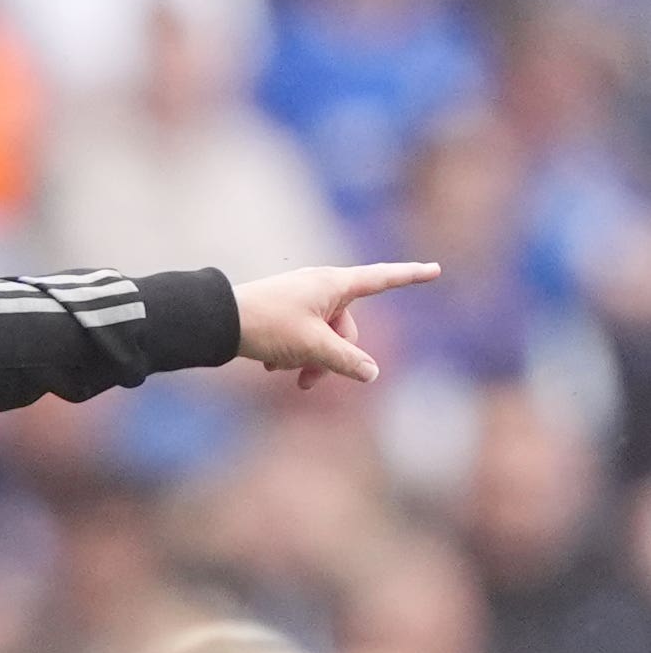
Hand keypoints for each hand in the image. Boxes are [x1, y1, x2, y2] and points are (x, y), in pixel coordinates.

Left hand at [230, 262, 439, 388]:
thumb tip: (371, 373)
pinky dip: (292, 352)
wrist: (217, 321)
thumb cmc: (267, 325)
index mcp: (334, 284)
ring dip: (310, 359)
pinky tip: (270, 365)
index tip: (435, 270)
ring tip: (283, 372)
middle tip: (308, 382)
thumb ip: (345, 360)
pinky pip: (302, 335)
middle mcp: (321, 287)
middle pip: (347, 327)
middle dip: (332, 357)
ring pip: (322, 336)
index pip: (382, 279)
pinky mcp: (284, 311)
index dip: (410, 276)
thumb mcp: (313, 346)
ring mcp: (301, 299)